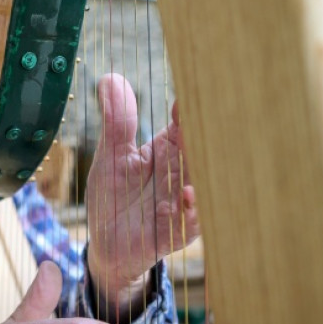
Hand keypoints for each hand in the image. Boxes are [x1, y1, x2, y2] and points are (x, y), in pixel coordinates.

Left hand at [85, 73, 198, 312]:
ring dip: (206, 169)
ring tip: (200, 153)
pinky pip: (195, 218)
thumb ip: (117, 121)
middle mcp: (184, 171)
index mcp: (169, 148)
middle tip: (213, 114)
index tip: (198, 83)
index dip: (191, 105)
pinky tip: (187, 195)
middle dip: (211, 133)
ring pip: (207, 180)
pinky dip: (193, 208)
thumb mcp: (112, 157)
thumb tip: (110, 78)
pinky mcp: (183, 229)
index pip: (185, 122)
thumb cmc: (113, 196)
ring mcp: (187, 200)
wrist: (108, 245)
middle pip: (203, 148)